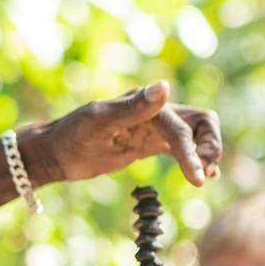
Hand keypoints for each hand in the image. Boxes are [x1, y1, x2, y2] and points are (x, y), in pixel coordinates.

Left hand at [25, 83, 222, 187]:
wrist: (54, 152)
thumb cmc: (71, 135)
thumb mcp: (100, 121)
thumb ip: (133, 107)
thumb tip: (165, 86)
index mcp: (144, 102)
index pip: (181, 125)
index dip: (191, 151)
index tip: (197, 178)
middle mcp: (153, 111)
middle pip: (200, 121)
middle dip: (210, 144)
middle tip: (206, 172)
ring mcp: (152, 127)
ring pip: (194, 133)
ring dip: (205, 151)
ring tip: (206, 176)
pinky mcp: (148, 143)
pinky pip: (180, 146)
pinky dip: (193, 158)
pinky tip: (199, 176)